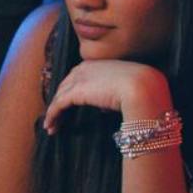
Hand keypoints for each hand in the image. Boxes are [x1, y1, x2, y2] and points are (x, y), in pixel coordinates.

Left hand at [41, 59, 169, 135]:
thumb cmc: (140, 88)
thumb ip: (111, 94)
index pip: (76, 78)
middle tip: (54, 118)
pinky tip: (51, 126)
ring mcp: (79, 79)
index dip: (69, 92)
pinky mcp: (76, 92)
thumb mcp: (123, 88)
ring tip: (50, 127)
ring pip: (60, 96)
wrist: (142, 87)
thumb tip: (104, 107)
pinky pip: (59, 105)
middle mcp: (84, 68)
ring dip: (53, 112)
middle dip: (58, 102)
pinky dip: (53, 115)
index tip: (66, 105)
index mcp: (96, 64)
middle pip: (64, 86)